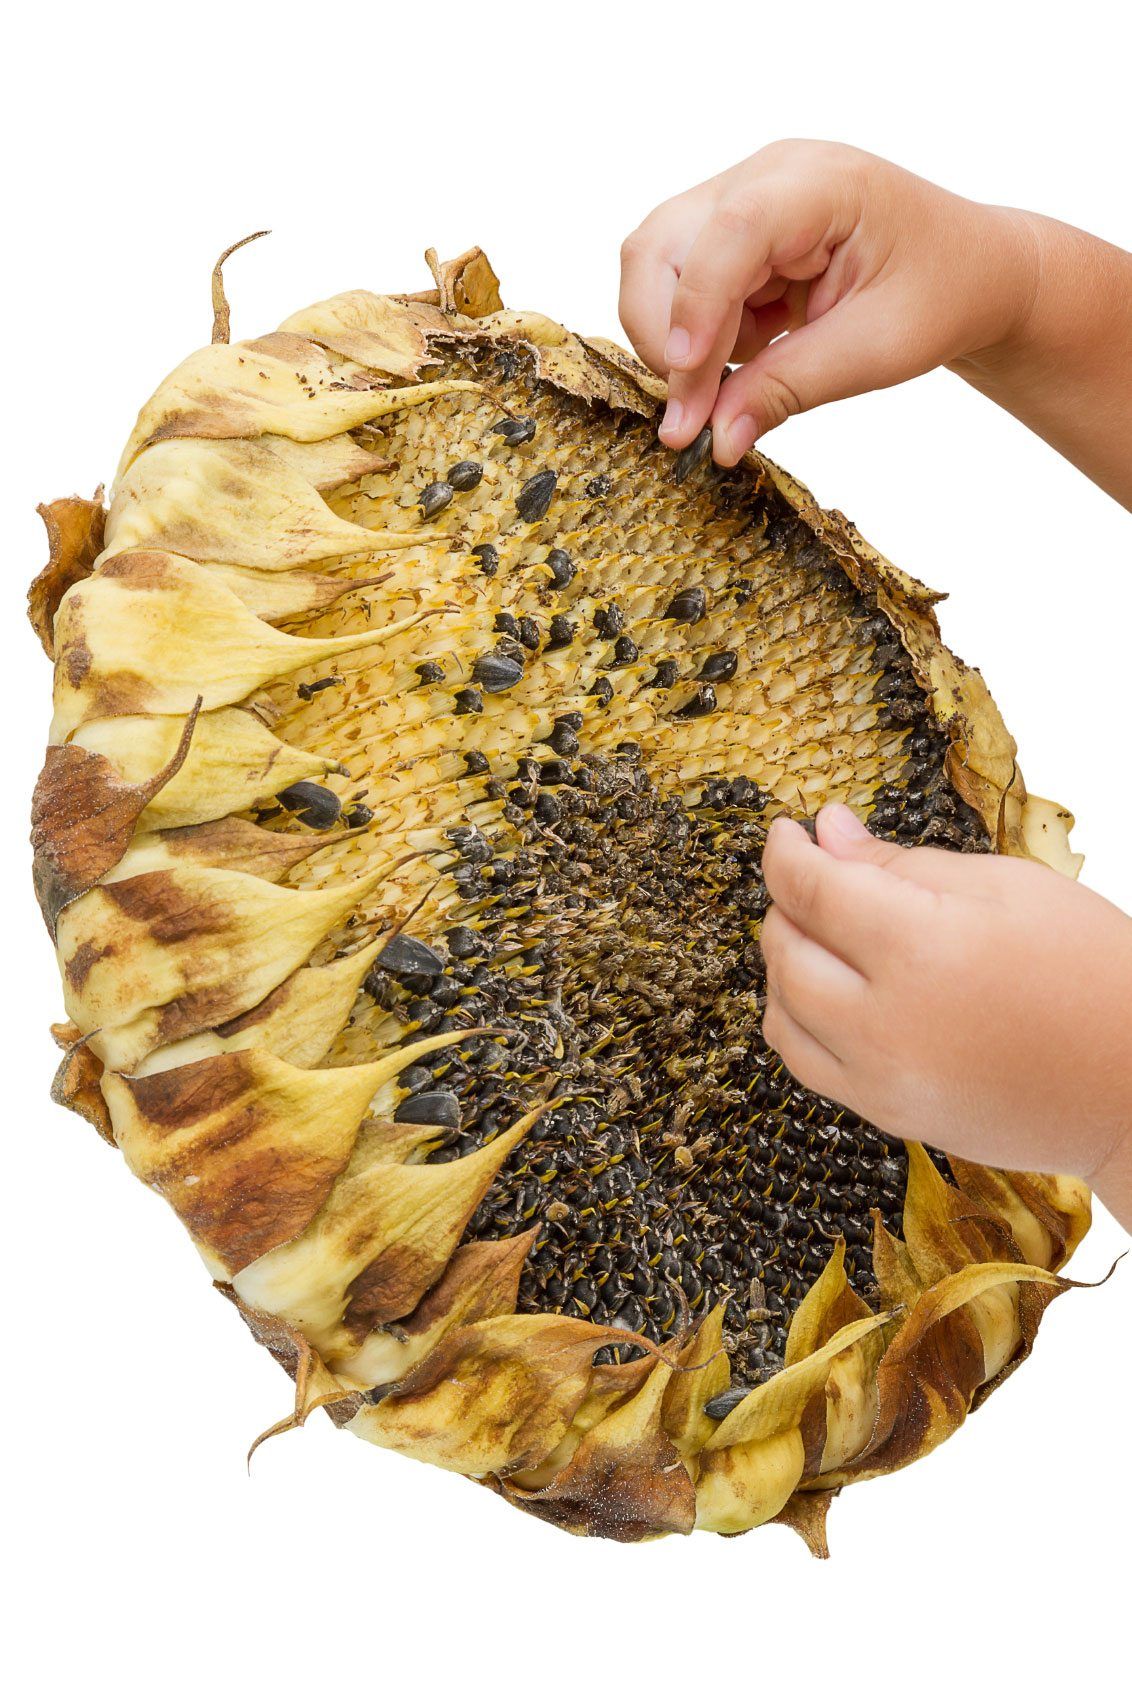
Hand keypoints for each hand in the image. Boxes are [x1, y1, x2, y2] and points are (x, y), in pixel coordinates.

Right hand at [618, 139, 1034, 464]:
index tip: (683, 382)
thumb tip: (716, 442)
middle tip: (691, 418)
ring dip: (676, 341)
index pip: (729, 233)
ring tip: (732, 385)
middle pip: (661, 246)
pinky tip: (750, 354)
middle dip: (663, 335)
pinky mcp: (728, 235)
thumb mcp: (876, 352)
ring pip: (656, 268)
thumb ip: (789, 390)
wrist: (969, 270)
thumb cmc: (941, 295)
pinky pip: (678, 288)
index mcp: (820, 185)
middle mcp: (766, 177)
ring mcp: (740, 200)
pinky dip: (697, 338)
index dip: (694, 307)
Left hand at [759, 804, 1131, 1223]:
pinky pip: (808, 1066)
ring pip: (782, 1017)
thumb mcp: (1007, 887)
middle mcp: (886, 1021)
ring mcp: (883, 1078)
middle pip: (786, 952)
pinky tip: (827, 995)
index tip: (786, 832)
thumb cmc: (1092, 969)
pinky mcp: (890, 1116)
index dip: (785, 853)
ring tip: (816, 937)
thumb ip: (903, 863)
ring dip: (783, 968)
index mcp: (920, 947)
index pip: (811, 890)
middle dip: (784, 906)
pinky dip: (798, 1023)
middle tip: (809, 880)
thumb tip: (828, 832)